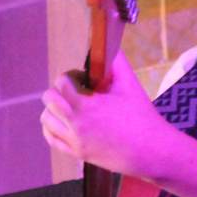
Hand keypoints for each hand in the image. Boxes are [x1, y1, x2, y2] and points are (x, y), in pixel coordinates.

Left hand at [40, 50, 182, 178]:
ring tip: (69, 105)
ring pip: (46, 119)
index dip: (70, 76)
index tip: (81, 78)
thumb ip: (116, 62)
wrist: (150, 150)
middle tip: (74, 91)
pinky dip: (51, 127)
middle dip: (58, 90)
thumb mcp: (130, 85)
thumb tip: (108, 43)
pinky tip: (63, 121)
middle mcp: (76, 124)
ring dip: (54, 108)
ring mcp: (75, 141)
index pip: (61, 83)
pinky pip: (51, 139)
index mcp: (87, 106)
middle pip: (49, 99)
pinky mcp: (77, 153)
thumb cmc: (142, 117)